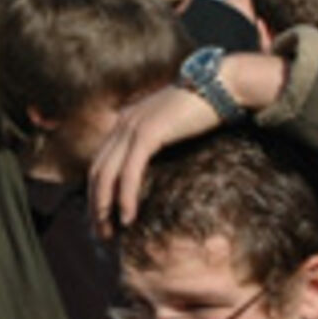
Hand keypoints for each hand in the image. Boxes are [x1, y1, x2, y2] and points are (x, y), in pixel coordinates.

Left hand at [89, 78, 235, 234]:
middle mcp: (123, 123)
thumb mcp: (171, 127)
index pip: (100, 163)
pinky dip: (125, 197)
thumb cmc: (203, 109)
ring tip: (109, 233)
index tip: (101, 218)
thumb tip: (153, 168)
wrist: (222, 84)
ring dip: (104, 207)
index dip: (96, 193)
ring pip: (107, 175)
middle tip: (100, 234)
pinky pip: (130, 172)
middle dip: (94, 206)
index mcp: (125, 122)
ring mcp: (133, 126)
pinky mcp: (148, 133)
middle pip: (96, 172)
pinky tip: (127, 218)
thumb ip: (156, 142)